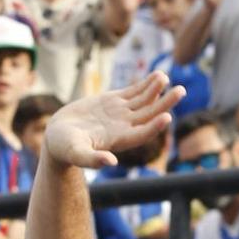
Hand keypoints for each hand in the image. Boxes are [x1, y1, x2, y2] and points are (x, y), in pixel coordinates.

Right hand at [43, 69, 184, 169]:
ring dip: (156, 89)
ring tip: (166, 76)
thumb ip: (91, 160)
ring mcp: (121, 113)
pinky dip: (146, 84)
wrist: (57, 136)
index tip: (167, 117)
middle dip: (165, 103)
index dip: (154, 127)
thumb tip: (110, 162)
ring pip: (144, 100)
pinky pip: (134, 92)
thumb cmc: (64, 148)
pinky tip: (159, 76)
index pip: (141, 134)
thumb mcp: (75, 154)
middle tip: (181, 91)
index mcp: (118, 141)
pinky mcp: (114, 102)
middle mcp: (124, 127)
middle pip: (150, 114)